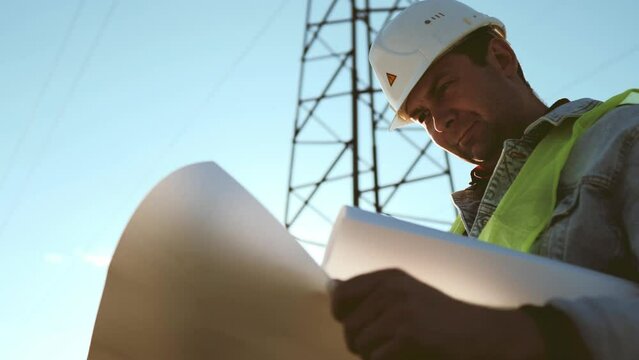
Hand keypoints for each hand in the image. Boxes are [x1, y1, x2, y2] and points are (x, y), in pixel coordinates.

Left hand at [330, 269, 544, 359]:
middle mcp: (391, 289)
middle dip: (359, 341)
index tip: (354, 323)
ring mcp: (399, 311)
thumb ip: (370, 292)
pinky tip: (404, 357)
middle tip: (383, 344)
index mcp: (388, 276)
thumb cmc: (440, 318)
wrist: (481, 333)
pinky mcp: (408, 335)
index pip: (340, 293)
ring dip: (371, 355)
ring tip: (394, 350)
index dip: (340, 314)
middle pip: (347, 325)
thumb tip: (331, 287)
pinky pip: (375, 358)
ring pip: (358, 344)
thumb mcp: (405, 293)